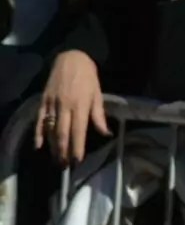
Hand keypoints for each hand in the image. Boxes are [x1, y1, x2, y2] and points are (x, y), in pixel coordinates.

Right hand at [34, 50, 110, 164]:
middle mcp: (65, 106)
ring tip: (56, 160)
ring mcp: (52, 104)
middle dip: (64, 152)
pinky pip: (39, 120)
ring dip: (53, 147)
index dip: (77, 147)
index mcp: (81, 105)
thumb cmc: (88, 76)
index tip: (77, 161)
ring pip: (50, 129)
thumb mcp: (97, 93)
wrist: (71, 58)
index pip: (79, 131)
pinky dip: (38, 134)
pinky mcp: (43, 101)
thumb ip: (98, 115)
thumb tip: (106, 133)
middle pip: (63, 134)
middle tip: (65, 166)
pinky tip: (39, 146)